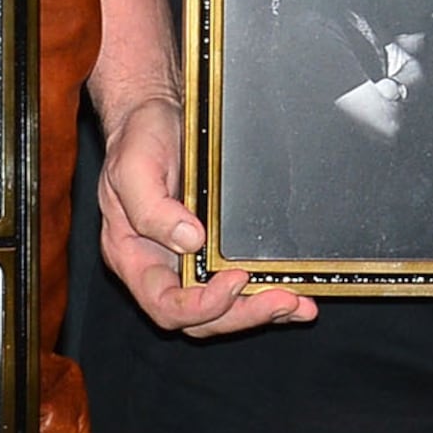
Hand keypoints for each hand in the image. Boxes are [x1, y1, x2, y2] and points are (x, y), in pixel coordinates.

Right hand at [95, 90, 310, 338]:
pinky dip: (268, 293)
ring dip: (263, 311)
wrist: (155, 114)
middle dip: (244, 313)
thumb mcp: (133, 167)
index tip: (234, 280)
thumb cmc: (137, 140)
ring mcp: (191, 262)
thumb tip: (189, 241)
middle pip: (201, 317)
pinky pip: (241, 285)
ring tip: (299, 306)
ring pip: (225, 308)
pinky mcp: (216, 251)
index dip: (201, 305)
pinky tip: (297, 297)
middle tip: (282, 301)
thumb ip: (152, 208)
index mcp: (134, 258)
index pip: (166, 305)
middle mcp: (163, 268)